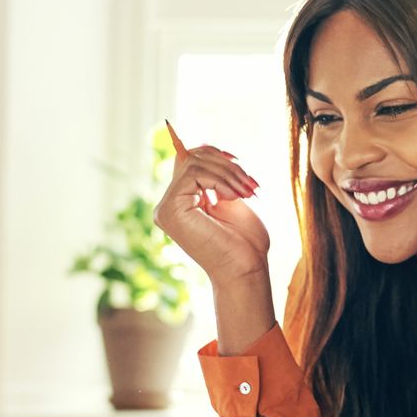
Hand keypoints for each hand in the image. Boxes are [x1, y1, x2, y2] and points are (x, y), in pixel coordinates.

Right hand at [153, 141, 270, 282]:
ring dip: (228, 173)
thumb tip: (203, 147)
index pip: (187, 160)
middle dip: (226, 164)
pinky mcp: (170, 210)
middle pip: (190, 158)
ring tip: (247, 191)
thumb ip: (215, 177)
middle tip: (251, 184)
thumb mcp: (231, 199)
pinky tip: (233, 197)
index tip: (238, 162)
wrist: (246, 269)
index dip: (212, 153)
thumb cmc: (244, 242)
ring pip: (193, 163)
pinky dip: (219, 180)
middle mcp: (168, 205)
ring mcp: (166, 208)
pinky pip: (193, 174)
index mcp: (181, 202)